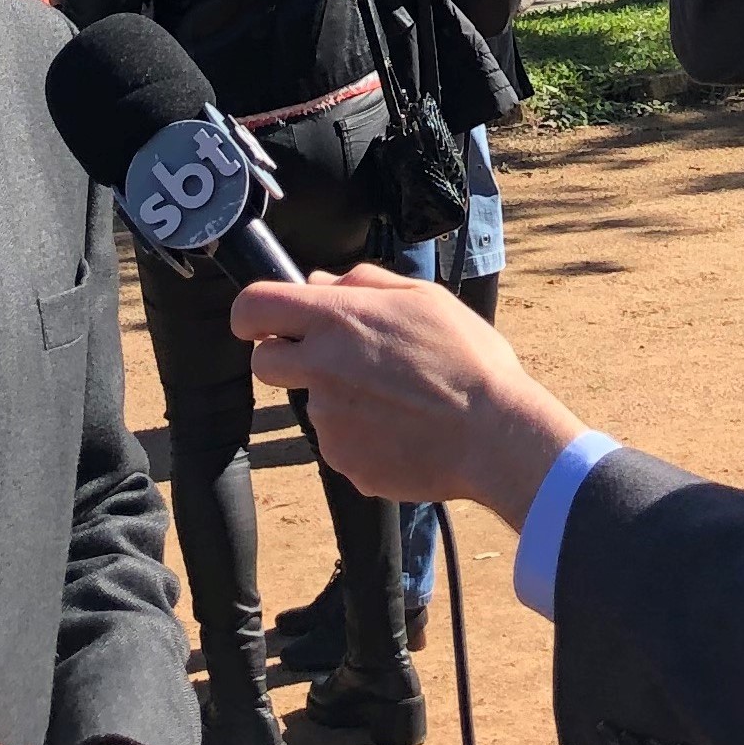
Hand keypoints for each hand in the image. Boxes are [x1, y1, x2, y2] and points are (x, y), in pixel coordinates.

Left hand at [232, 260, 583, 525]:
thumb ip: (363, 283)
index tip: (266, 321)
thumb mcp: (424, 297)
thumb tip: (318, 283)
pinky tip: (400, 428)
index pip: (253, 307)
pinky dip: (359, 434)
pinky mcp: (342, 462)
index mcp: (338, 321)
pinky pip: (337, 442)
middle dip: (285, 355)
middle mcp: (321, 370)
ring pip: (310, 402)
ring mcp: (328, 421)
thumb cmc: (467, 358)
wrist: (492, 435)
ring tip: (396, 396)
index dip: (251, 313)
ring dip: (337, 397)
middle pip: (263, 361)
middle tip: (333, 357)